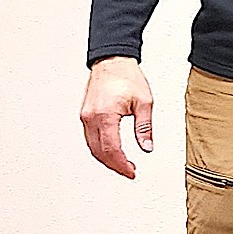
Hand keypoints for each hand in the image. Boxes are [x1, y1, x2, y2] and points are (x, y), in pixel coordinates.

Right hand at [80, 57, 154, 178]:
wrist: (112, 61)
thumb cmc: (126, 76)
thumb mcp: (144, 103)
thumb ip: (145, 127)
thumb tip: (147, 146)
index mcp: (105, 115)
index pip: (112, 149)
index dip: (122, 165)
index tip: (131, 172)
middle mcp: (91, 117)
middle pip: (99, 152)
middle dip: (114, 166)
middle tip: (129, 171)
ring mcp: (86, 116)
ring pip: (92, 147)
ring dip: (106, 159)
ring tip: (122, 165)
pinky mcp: (85, 114)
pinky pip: (89, 137)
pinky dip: (99, 148)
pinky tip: (110, 151)